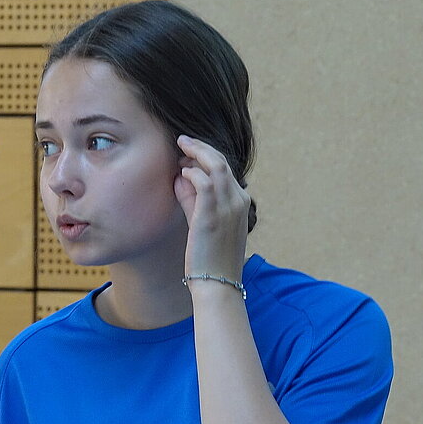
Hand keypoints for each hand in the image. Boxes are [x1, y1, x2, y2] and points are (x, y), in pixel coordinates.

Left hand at [173, 135, 250, 281]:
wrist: (217, 284)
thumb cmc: (209, 258)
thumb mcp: (204, 224)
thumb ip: (193, 200)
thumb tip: (180, 178)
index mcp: (241, 202)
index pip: (226, 169)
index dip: (206, 155)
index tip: (189, 152)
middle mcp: (239, 201)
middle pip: (222, 161)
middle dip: (201, 147)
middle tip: (183, 140)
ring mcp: (228, 207)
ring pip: (215, 165)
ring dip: (196, 152)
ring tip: (181, 147)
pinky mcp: (213, 216)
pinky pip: (204, 183)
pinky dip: (193, 173)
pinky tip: (182, 173)